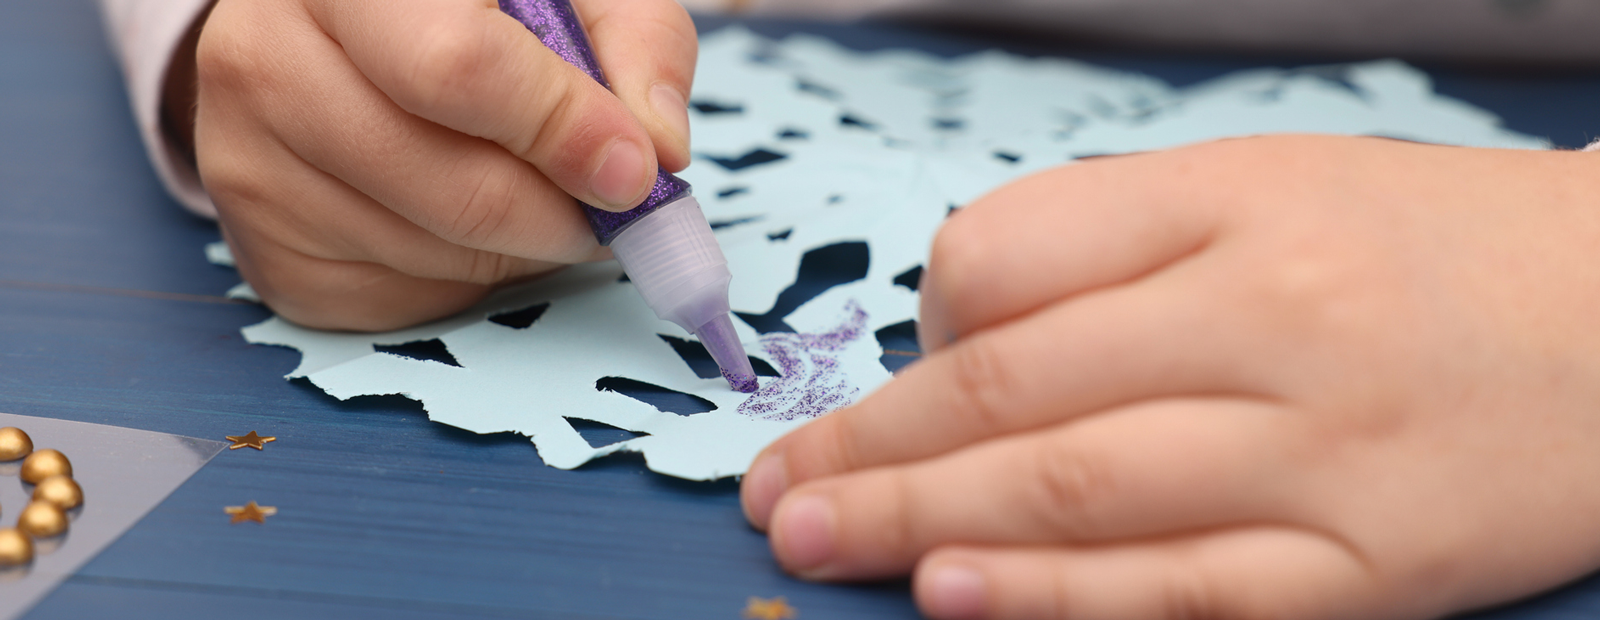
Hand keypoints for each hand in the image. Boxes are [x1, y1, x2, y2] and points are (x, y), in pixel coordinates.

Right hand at [186, 0, 695, 329]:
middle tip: (610, 205)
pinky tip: (472, 224)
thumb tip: (659, 151)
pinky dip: (467, 278)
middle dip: (561, 214)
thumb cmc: (462, 6)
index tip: (636, 171)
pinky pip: (399, 297)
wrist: (322, 31)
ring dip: (523, 249)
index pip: (458, 69)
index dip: (562, 131)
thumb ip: (634, 44)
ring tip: (543, 198)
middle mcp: (265, 59)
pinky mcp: (260, 247)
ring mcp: (247, 161)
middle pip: (453, 186)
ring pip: (433, 252)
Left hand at [741, 135, 1599, 619]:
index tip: (880, 385)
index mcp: (1233, 203)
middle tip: (775, 489)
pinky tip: (957, 600)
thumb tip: (960, 335)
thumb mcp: (1271, 188)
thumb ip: (1115, 240)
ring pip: (1078, 493)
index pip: (1010, 256)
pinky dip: (1060, 603)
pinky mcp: (1369, 568)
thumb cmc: (1423, 250)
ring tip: (817, 542)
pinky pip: (1187, 592)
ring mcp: (1319, 451)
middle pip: (1013, 386)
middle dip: (872, 446)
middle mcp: (1267, 318)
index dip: (914, 331)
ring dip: (925, 523)